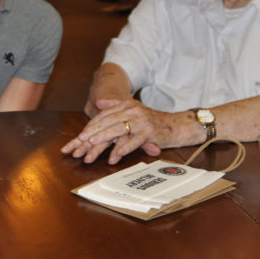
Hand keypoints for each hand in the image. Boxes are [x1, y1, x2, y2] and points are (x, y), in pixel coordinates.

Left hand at [62, 99, 180, 163]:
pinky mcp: (150, 131)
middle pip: (109, 120)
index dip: (92, 124)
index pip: (105, 114)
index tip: (80, 135)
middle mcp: (133, 110)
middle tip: (81, 140)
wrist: (179, 125)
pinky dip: (124, 148)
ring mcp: (142, 120)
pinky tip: (115, 155)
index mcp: (127, 105)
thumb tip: (99, 102)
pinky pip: (134, 140)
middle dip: (93, 131)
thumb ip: (116, 107)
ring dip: (104, 136)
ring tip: (93, 143)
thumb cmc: (154, 122)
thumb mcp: (134, 112)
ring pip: (119, 128)